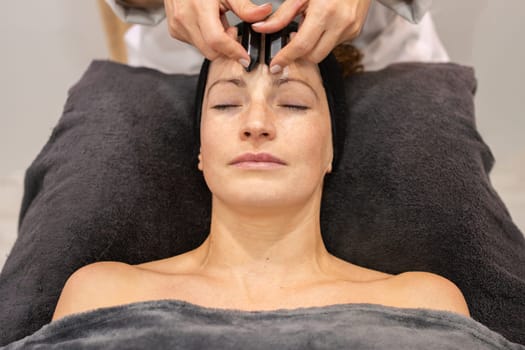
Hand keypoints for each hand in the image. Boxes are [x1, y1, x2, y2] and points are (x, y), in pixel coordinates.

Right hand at [164, 0, 272, 65]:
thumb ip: (245, 6)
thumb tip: (265, 13)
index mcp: (199, 7)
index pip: (216, 40)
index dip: (233, 52)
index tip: (245, 58)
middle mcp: (185, 19)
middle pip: (211, 51)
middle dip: (226, 48)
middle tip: (232, 30)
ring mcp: (178, 27)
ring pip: (204, 50)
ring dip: (216, 44)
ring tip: (219, 22)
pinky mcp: (175, 31)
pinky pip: (196, 45)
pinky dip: (206, 40)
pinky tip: (208, 24)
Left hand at [251, 0, 370, 72]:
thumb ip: (282, 15)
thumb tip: (261, 28)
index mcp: (325, 12)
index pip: (301, 46)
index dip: (286, 58)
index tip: (275, 66)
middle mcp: (340, 23)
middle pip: (313, 56)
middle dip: (299, 54)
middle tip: (293, 38)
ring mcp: (350, 29)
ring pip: (323, 52)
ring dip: (312, 46)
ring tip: (310, 24)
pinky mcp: (355, 32)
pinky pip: (333, 44)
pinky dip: (323, 39)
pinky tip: (323, 23)